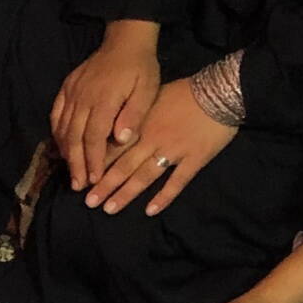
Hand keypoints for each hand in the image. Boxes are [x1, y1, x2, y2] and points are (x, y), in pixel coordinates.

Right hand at [50, 21, 159, 190]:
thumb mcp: (147, 91)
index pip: (93, 137)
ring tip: (70, 171)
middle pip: (74, 137)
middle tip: (78, 186)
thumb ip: (133, 115)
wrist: (125, 40)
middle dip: (75, 163)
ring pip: (63, 128)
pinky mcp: (67, 87)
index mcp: (103, 100)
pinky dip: (57, 132)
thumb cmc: (141, 69)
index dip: (92, 160)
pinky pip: (56, 114)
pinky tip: (61, 145)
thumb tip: (121, 140)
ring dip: (65, 152)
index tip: (93, 179)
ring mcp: (72, 92)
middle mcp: (83, 98)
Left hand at [85, 74, 237, 216]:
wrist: (221, 91)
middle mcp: (152, 139)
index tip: (82, 179)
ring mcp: (173, 150)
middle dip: (104, 185)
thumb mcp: (153, 97)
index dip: (97, 164)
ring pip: (144, 176)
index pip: (113, 148)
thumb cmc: (186, 92)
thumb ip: (135, 115)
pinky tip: (150, 211)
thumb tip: (114, 130)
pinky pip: (176, 182)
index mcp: (141, 124)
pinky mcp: (194, 159)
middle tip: (88, 202)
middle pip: (124, 166)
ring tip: (109, 209)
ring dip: (126, 194)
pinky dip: (163, 197)